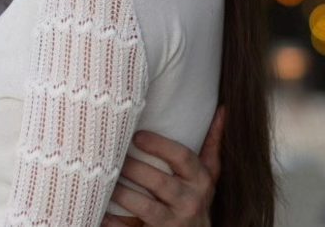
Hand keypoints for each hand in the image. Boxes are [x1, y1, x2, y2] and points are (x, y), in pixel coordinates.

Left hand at [102, 106, 225, 226]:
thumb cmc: (196, 199)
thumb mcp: (208, 175)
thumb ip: (212, 145)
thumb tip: (223, 109)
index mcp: (202, 180)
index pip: (182, 157)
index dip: (159, 145)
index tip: (136, 136)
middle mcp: (191, 201)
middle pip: (160, 181)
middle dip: (134, 168)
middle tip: (111, 156)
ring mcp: (175, 222)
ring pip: (145, 207)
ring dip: (122, 193)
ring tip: (105, 179)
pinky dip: (116, 222)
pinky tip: (102, 213)